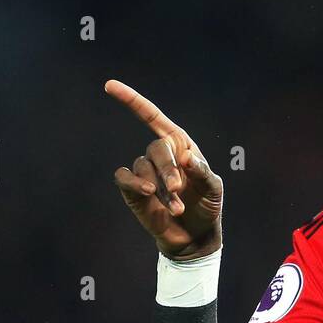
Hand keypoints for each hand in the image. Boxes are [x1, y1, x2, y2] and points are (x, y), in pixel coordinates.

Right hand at [106, 79, 223, 258]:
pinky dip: (134, 183)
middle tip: (179, 190)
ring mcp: (145, 172)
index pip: (153, 117)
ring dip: (160, 188)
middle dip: (168, 169)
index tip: (109, 85)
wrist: (194, 237)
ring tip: (177, 208)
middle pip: (156, 148)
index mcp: (180, 145)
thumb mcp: (213, 190)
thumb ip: (203, 172)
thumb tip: (187, 157)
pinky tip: (147, 193)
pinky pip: (124, 177)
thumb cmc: (206, 208)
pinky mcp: (132, 189)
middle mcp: (160, 155)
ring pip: (144, 167)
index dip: (132, 101)